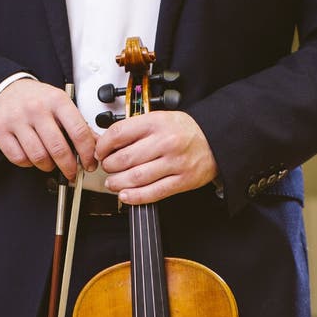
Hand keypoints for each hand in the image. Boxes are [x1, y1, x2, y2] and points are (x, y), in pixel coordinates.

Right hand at [0, 79, 97, 180]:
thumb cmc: (36, 100)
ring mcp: (17, 119)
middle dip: (69, 167)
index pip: (79, 132)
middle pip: (58, 148)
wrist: (6, 90)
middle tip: (72, 173)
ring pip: (39, 157)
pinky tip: (32, 156)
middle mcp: (36, 108)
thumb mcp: (61, 105)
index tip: (90, 164)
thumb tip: (98, 146)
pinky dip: (29, 163)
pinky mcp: (0, 131)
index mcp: (57, 100)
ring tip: (50, 163)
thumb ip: (79, 125)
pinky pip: (20, 159)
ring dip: (48, 166)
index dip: (87, 154)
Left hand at [95, 111, 217, 203]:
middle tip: (107, 168)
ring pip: (136, 177)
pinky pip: (153, 192)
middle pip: (125, 158)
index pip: (119, 133)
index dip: (103, 145)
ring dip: (118, 183)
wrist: (216, 140)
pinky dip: (135, 197)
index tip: (101, 152)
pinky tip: (125, 196)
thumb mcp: (161, 119)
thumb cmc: (186, 131)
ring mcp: (174, 163)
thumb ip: (137, 129)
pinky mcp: (182, 181)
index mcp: (157, 122)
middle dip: (109, 166)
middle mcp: (166, 142)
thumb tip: (108, 143)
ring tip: (113, 183)